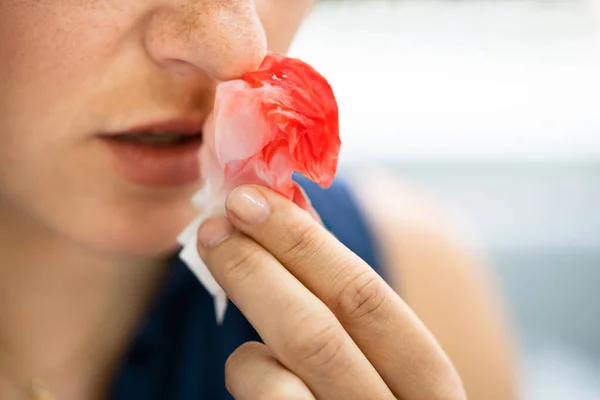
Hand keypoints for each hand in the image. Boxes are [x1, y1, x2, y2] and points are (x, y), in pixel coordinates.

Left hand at [196, 185, 465, 399]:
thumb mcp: (385, 366)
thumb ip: (353, 314)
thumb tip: (293, 225)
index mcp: (430, 387)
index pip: (367, 299)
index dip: (303, 243)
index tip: (250, 200)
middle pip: (318, 333)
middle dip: (257, 267)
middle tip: (214, 227)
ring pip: (278, 384)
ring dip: (246, 347)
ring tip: (246, 349)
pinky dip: (248, 377)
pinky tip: (253, 372)